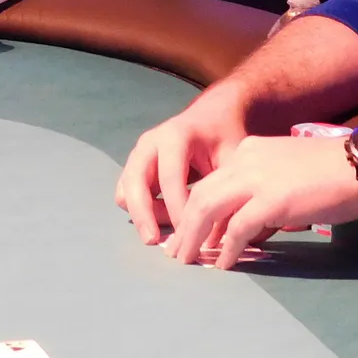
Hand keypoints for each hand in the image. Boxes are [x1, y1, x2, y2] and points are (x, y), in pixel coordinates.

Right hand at [116, 92, 248, 243]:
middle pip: (136, 181)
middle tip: (154, 241)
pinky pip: (126, 191)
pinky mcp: (135, 165)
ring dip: (140, 213)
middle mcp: (150, 143)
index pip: (170, 178)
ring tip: (160, 235)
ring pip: (126, 188)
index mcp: (175, 136)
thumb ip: (224, 189)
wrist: (213, 116)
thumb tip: (220, 233)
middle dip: (143, 214)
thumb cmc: (224, 137)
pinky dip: (138, 208)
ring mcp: (139, 153)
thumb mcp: (232, 158)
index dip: (177, 208)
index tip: (188, 235)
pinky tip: (160, 221)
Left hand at [168, 136, 357, 269]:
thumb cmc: (331, 174)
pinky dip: (227, 247)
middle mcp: (246, 160)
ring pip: (209, 208)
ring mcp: (258, 178)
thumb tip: (239, 229)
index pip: (211, 182)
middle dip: (184, 226)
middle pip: (201, 194)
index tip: (187, 233)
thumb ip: (260, 193)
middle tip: (177, 253)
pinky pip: (238, 227)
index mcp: (248, 151)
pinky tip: (224, 264)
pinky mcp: (273, 199)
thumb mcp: (285, 173)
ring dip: (194, 237)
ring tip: (188, 261)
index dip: (194, 210)